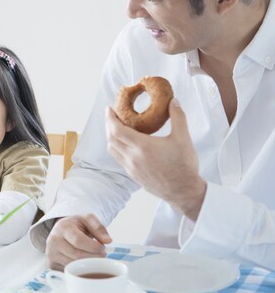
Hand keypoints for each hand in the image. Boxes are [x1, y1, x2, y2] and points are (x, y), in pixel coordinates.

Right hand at [45, 215, 111, 269]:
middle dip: (94, 257)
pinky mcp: (51, 264)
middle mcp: (53, 241)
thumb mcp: (88, 220)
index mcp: (62, 228)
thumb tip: (108, 241)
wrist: (60, 230)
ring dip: (88, 264)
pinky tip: (83, 263)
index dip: (94, 247)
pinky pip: (69, 272)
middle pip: (77, 255)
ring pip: (74, 266)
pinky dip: (79, 269)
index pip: (78, 241)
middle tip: (102, 254)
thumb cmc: (76, 225)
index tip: (102, 248)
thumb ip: (99, 228)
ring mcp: (51, 254)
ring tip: (93, 257)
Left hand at [105, 98, 205, 219]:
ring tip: (116, 128)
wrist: (183, 191)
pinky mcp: (132, 175)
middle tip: (112, 116)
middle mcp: (132, 158)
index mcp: (142, 147)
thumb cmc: (184, 166)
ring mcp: (131, 168)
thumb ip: (178, 117)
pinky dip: (116, 148)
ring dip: (111, 137)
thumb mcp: (183, 138)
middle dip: (108, 125)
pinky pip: (118, 159)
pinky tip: (125, 144)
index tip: (109, 109)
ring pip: (112, 150)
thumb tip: (173, 101)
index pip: (117, 130)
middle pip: (111, 139)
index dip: (110, 118)